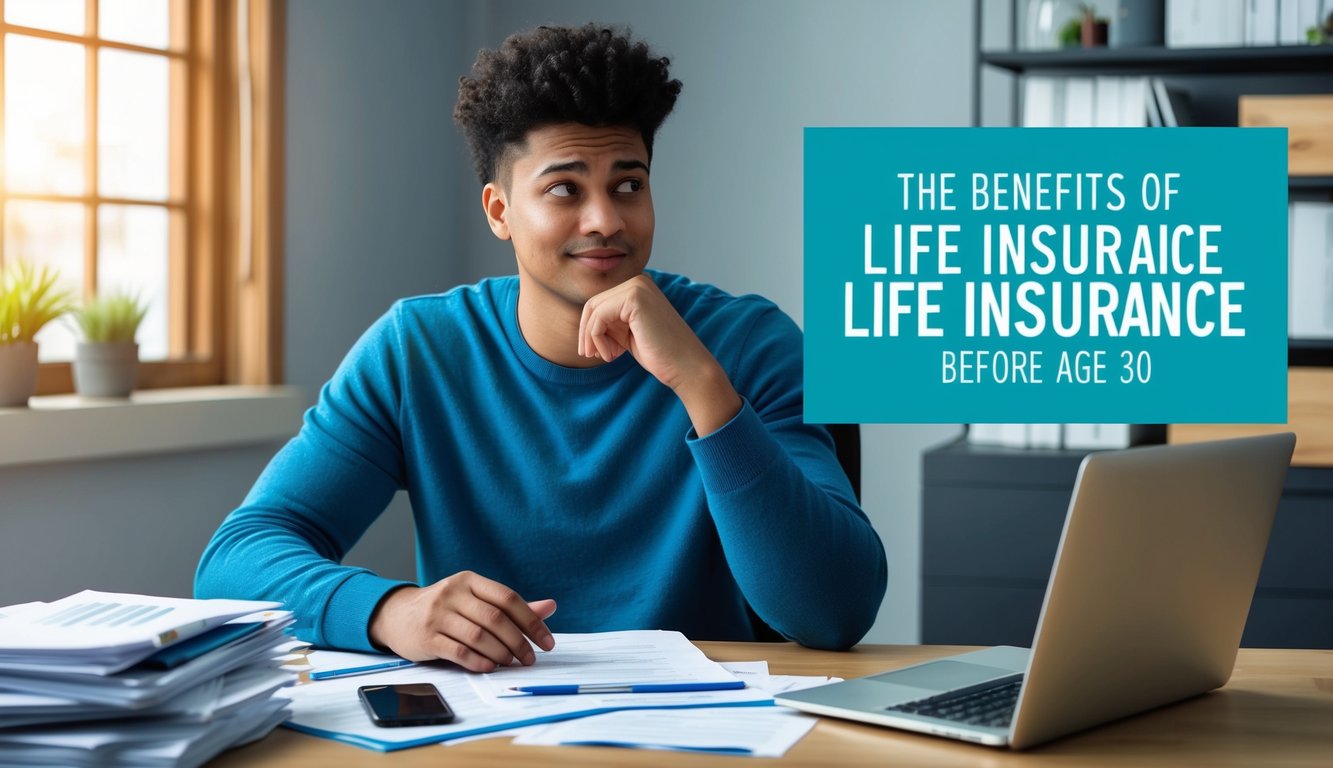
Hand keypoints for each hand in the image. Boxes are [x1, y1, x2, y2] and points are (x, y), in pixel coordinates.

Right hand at [368, 571, 555, 671]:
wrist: (396, 615)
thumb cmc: (445, 609)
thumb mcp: (475, 600)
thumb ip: (511, 606)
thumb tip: (551, 607)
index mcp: (470, 581)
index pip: (508, 598)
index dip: (532, 621)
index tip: (547, 642)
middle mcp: (453, 594)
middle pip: (495, 618)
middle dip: (518, 642)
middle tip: (530, 659)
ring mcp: (437, 615)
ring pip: (478, 636)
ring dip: (500, 653)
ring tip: (511, 663)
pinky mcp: (426, 637)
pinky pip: (457, 651)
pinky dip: (478, 661)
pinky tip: (490, 667)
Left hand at [578, 274, 741, 434]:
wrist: (687, 367)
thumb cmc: (660, 354)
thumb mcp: (628, 333)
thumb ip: (610, 322)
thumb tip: (584, 323)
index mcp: (638, 287)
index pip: (599, 302)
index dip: (590, 329)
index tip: (595, 351)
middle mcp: (639, 281)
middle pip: (593, 304)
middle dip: (587, 332)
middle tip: (591, 355)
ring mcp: (638, 287)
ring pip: (593, 310)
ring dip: (592, 338)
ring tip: (607, 356)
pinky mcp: (635, 298)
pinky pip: (599, 318)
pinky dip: (598, 339)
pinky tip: (613, 354)